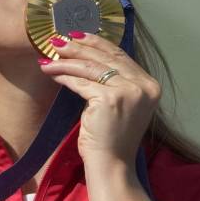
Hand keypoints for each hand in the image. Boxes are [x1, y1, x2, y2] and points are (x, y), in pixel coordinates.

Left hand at [37, 31, 160, 164]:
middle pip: (106, 58)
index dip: (97, 43)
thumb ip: (115, 81)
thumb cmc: (112, 138)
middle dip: (79, 47)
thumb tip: (87, 55)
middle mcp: (144, 86)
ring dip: (66, 61)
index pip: (120, 55)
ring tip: (49, 58)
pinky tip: (52, 73)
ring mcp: (129, 92)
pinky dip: (64, 77)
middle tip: (58, 41)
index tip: (78, 35)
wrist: (112, 165)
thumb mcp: (120, 104)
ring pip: (91, 68)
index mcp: (150, 85)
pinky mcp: (111, 99)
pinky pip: (81, 82)